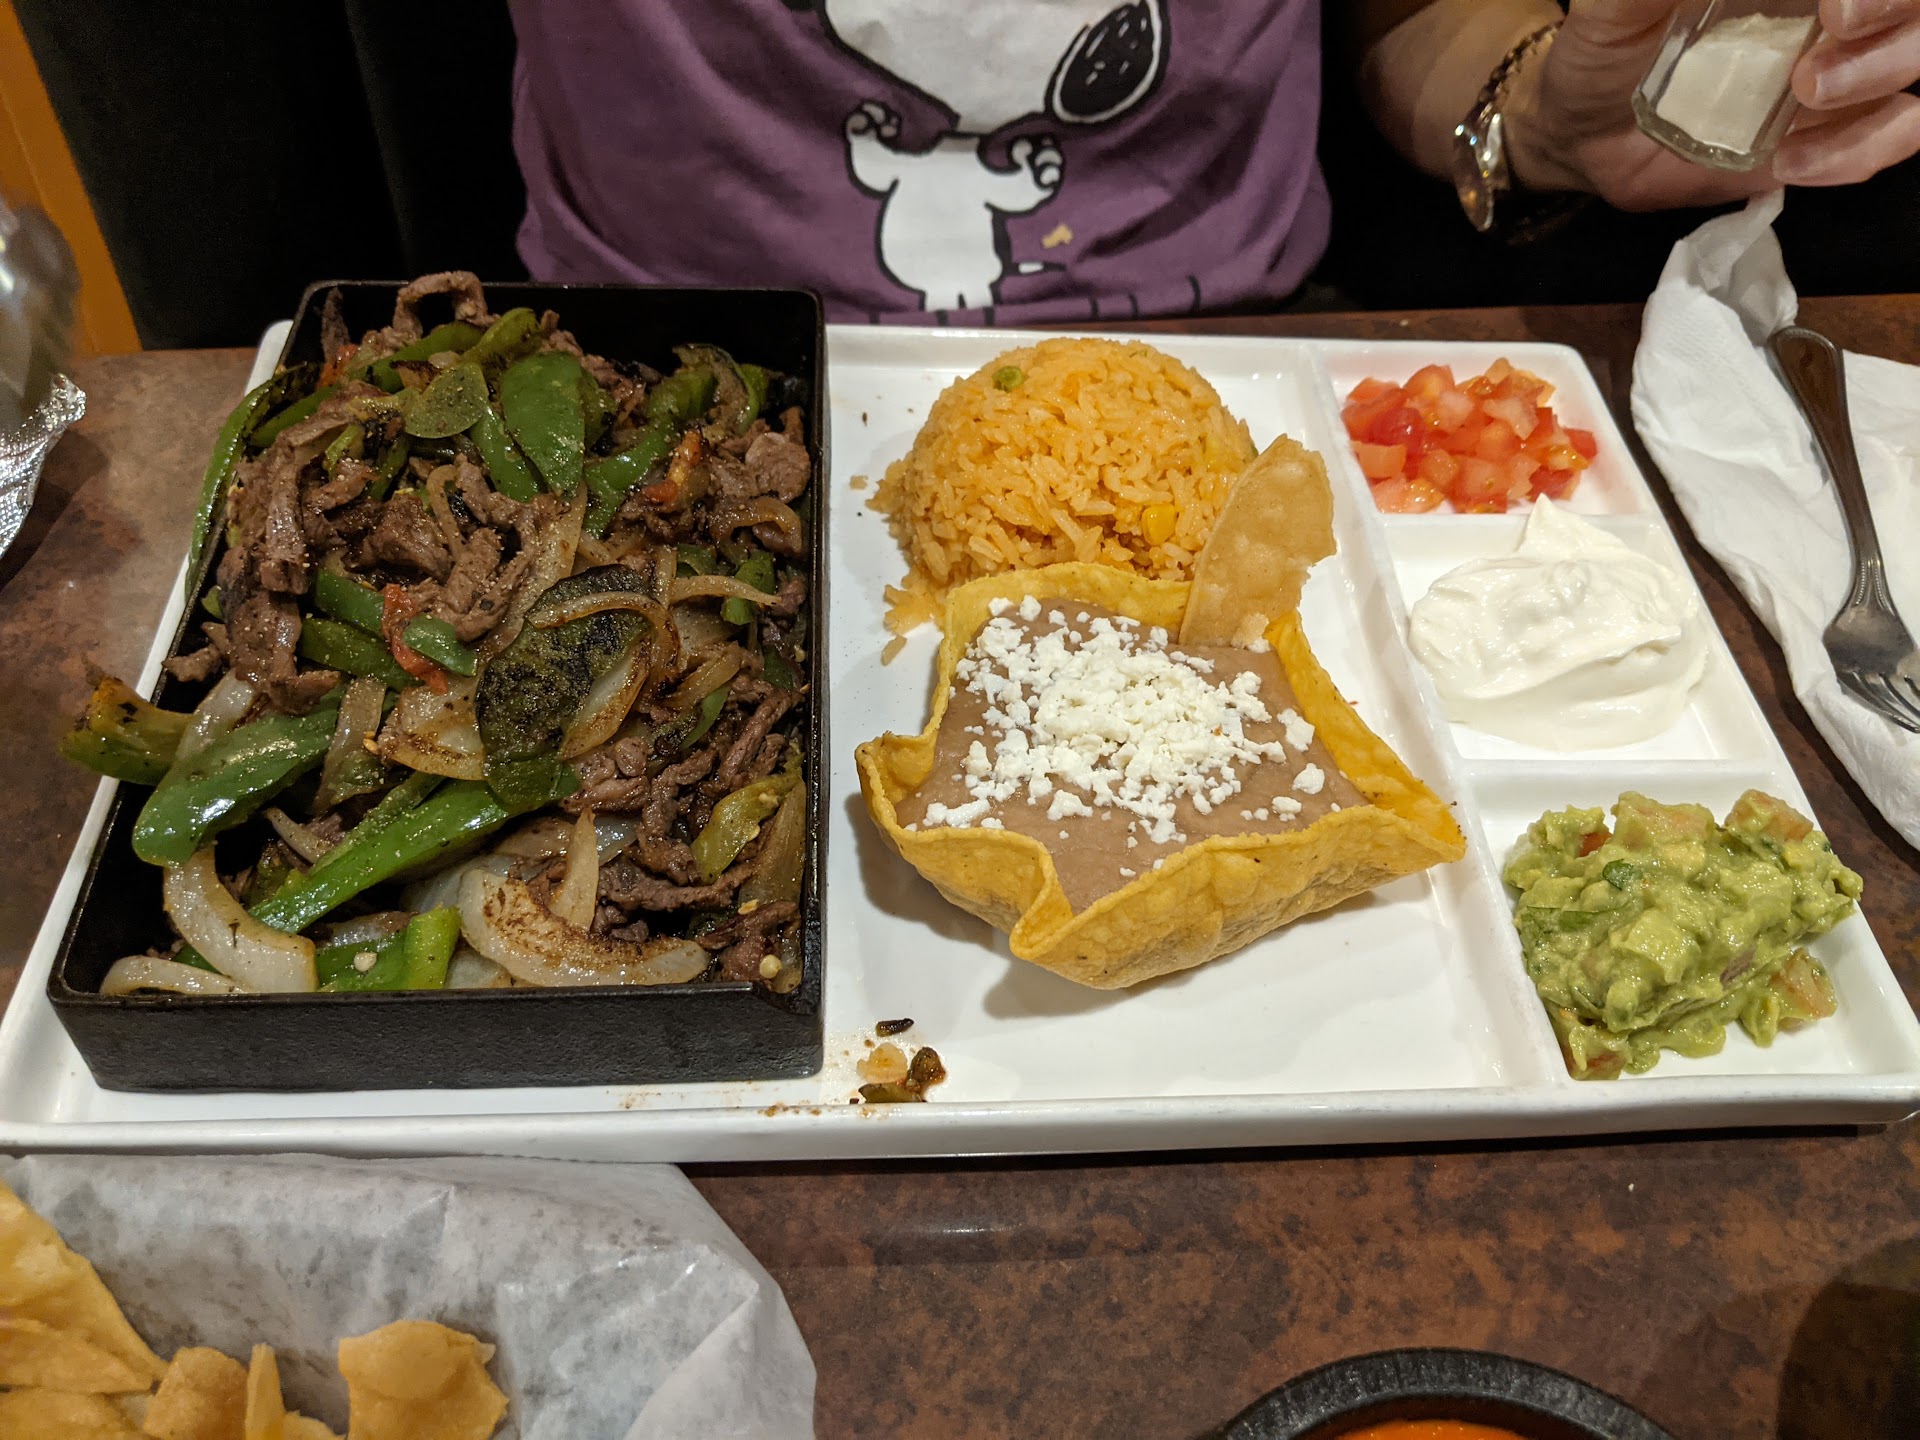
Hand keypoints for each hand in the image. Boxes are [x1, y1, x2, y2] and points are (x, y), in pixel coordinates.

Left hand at [1510, 0, 1919, 209]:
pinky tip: (1788, 162)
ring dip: (1878, 85)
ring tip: (1805, 98)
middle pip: (1916, 21)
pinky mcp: (1816, 148)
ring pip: (1910, 87)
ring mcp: (1834, 86)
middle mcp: (1832, 23)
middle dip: (1897, 28)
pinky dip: (1851, 154)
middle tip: (1827, 43)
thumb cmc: (1602, 54)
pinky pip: (1872, 149)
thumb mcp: (1614, 11)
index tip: (1834, 6)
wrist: (1581, 138)